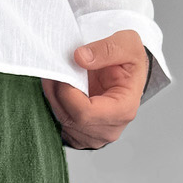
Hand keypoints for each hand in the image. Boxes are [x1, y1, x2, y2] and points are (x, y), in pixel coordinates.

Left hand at [41, 30, 148, 149]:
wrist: (127, 76)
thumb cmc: (130, 63)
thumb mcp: (128, 44)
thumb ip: (106, 49)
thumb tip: (80, 58)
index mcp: (123, 110)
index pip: (84, 112)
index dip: (66, 91)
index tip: (63, 70)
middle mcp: (108, 130)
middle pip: (69, 118)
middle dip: (56, 91)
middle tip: (55, 69)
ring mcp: (93, 138)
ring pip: (60, 122)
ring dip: (53, 97)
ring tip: (58, 76)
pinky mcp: (79, 138)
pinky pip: (59, 126)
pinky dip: (55, 106)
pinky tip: (61, 90)